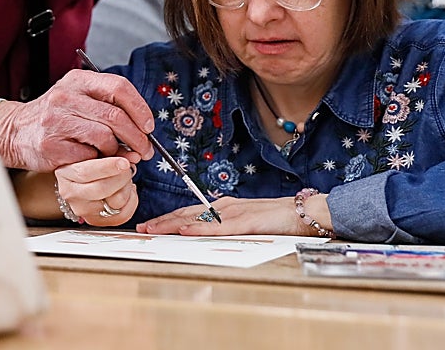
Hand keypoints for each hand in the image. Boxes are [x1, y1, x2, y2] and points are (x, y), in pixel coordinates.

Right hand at [0, 68, 153, 170]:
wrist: (14, 131)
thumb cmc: (55, 116)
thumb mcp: (77, 97)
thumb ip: (107, 104)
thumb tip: (144, 127)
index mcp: (77, 80)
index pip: (119, 87)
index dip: (140, 108)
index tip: (149, 126)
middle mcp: (65, 96)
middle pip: (116, 116)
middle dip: (137, 138)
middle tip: (144, 150)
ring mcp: (55, 121)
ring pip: (105, 137)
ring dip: (117, 151)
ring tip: (117, 155)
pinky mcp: (51, 145)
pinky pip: (88, 156)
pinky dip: (97, 161)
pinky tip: (94, 160)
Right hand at [55, 157, 139, 226]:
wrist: (79, 180)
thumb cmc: (88, 162)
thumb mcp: (95, 152)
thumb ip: (114, 152)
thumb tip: (134, 157)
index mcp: (66, 173)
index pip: (86, 172)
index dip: (108, 167)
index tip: (124, 162)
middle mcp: (71, 194)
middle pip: (102, 189)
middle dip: (122, 177)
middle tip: (127, 168)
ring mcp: (83, 210)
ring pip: (115, 202)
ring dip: (127, 188)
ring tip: (125, 179)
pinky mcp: (96, 221)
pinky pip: (122, 215)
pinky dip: (131, 201)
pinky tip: (126, 191)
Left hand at [136, 195, 318, 236]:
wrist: (304, 213)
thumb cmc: (277, 220)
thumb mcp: (245, 226)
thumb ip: (226, 229)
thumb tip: (205, 237)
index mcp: (223, 208)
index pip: (189, 213)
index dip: (167, 219)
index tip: (149, 225)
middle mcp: (224, 207)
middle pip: (186, 214)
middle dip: (162, 222)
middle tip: (141, 228)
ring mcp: (234, 213)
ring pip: (196, 218)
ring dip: (172, 224)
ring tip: (153, 229)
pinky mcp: (246, 222)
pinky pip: (218, 227)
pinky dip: (199, 228)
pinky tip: (185, 230)